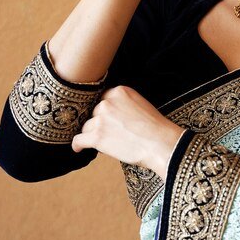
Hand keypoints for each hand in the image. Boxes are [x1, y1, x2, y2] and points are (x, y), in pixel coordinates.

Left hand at [70, 85, 185, 181]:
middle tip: (113, 134)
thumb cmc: (156, 128)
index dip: (105, 113)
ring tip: (107, 143)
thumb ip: (124, 105)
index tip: (107, 120)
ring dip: (94, 135)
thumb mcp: (141, 105)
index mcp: (120, 91)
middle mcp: (107, 102)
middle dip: (100, 124)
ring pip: (87, 127)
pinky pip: (79, 140)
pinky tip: (79, 148)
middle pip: (93, 113)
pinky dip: (78, 145)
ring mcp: (101, 119)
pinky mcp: (97, 136)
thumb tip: (109, 116)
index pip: (102, 100)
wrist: (161, 143)